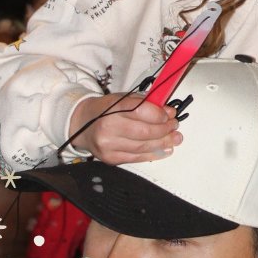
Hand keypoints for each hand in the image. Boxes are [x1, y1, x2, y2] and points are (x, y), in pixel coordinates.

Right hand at [67, 92, 181, 163]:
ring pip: (143, 146)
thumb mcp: (122, 98)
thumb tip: (168, 112)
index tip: (170, 113)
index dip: (159, 114)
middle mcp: (108, 127)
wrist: (82, 124)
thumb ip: (145, 103)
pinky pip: (137, 158)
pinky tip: (166, 149)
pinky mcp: (111, 159)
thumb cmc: (106, 110)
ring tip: (175, 138)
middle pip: (144, 132)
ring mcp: (109, 146)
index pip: (140, 111)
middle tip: (175, 126)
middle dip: (165, 129)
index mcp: (112, 108)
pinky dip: (154, 154)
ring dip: (163, 142)